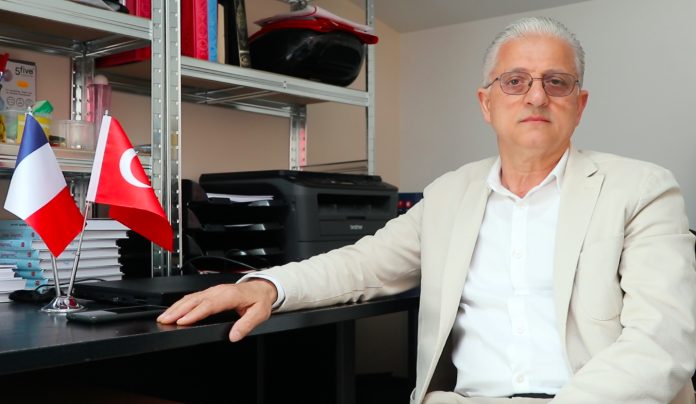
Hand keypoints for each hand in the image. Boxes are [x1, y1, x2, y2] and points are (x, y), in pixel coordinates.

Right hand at [157, 279, 277, 341]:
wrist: (262, 288)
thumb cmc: (259, 300)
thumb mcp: (259, 314)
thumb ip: (246, 325)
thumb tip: (234, 336)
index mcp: (230, 296)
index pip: (209, 305)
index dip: (194, 313)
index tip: (182, 321)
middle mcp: (219, 291)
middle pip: (195, 300)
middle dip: (178, 310)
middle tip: (165, 320)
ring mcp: (213, 291)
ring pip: (191, 298)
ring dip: (176, 307)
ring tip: (164, 317)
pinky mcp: (211, 292)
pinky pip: (194, 297)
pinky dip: (181, 303)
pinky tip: (174, 310)